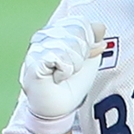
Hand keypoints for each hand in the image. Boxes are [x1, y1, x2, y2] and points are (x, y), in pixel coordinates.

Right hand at [19, 16, 105, 133]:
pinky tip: (57, 78)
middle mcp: (43, 37)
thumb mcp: (87, 60)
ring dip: (74, 65)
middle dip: (82, 54)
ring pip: (69, 45)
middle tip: (72, 70)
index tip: (84, 57)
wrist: (59, 109)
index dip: (88, 41)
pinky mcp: (33, 62)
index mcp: (56, 32)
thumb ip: (92, 41)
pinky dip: (65, 71)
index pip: (80, 23)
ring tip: (64, 75)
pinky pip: (60, 57)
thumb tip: (100, 26)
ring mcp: (36, 48)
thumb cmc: (70, 85)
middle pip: (76, 31)